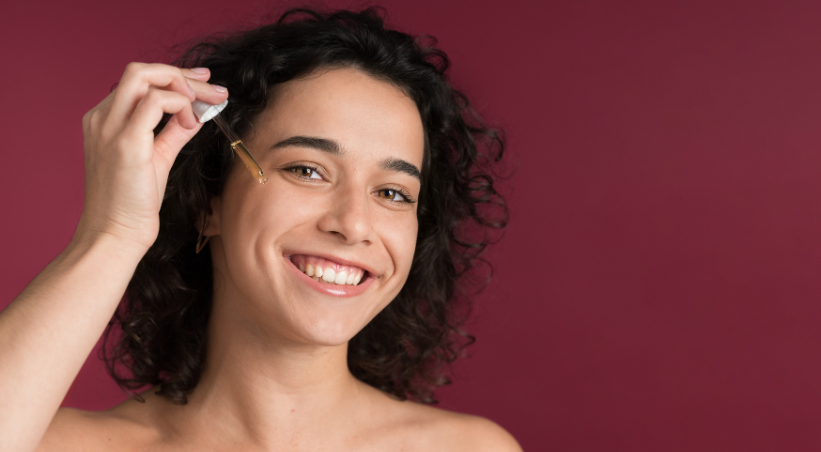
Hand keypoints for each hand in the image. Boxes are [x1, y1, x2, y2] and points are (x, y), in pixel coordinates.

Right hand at [75, 63, 228, 251]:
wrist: (116, 234)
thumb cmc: (133, 202)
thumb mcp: (158, 157)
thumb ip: (174, 132)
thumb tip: (197, 114)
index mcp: (104, 120)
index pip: (138, 81)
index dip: (173, 78)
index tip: (203, 85)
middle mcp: (101, 117)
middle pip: (140, 71)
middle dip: (181, 74)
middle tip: (213, 87)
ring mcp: (110, 127)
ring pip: (144, 75)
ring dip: (183, 85)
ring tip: (207, 103)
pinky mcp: (126, 141)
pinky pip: (155, 102)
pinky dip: (180, 105)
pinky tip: (192, 122)